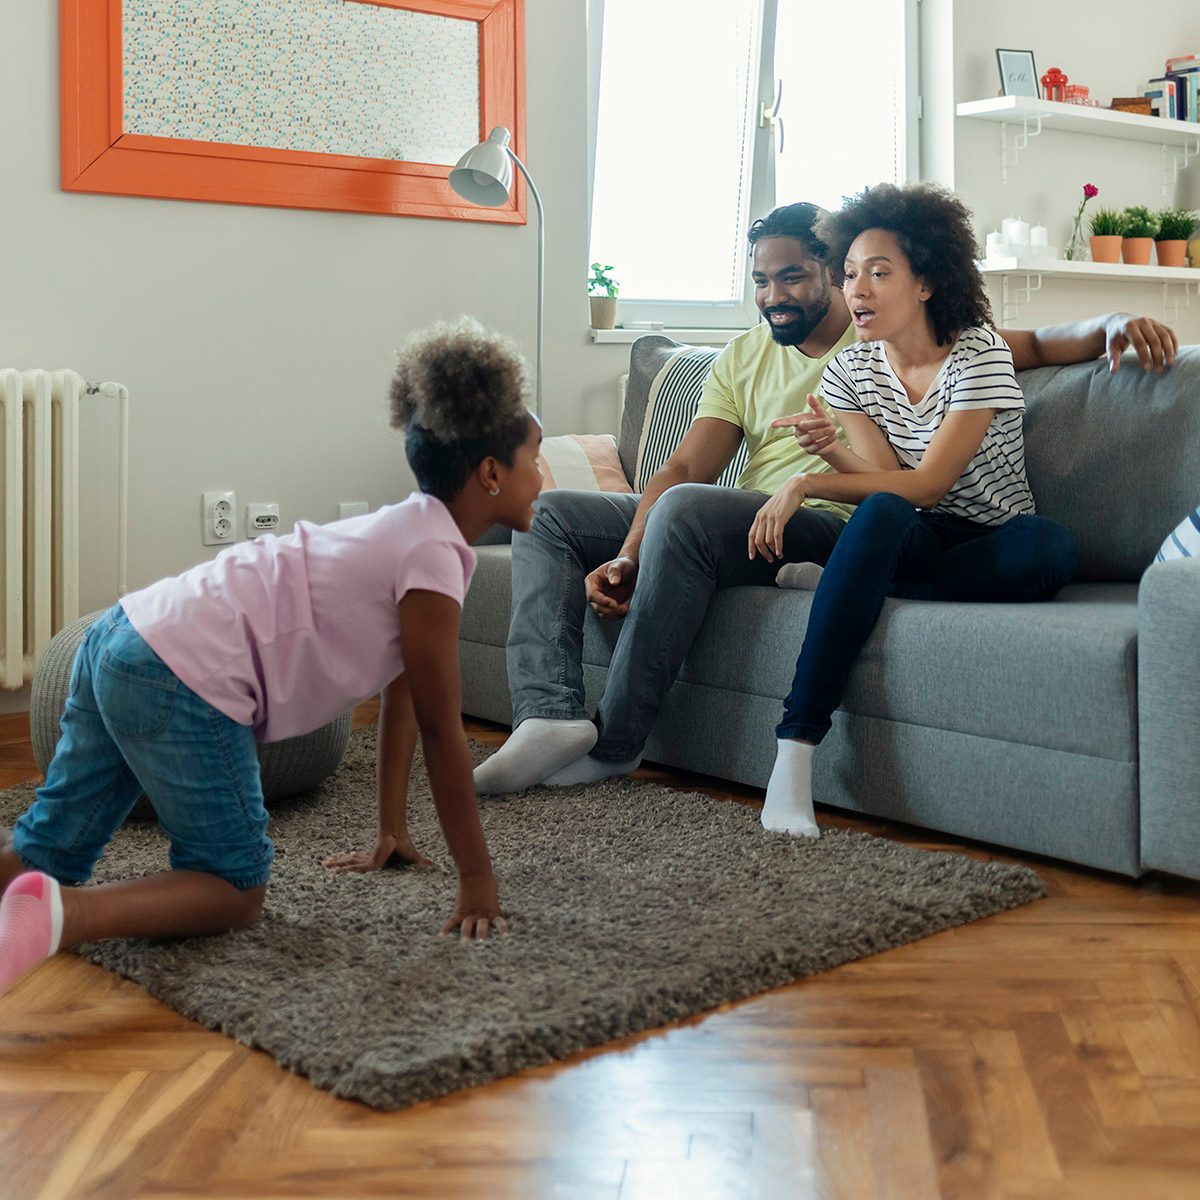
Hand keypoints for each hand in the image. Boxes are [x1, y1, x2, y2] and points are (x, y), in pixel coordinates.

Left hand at [323, 830, 437, 872]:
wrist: (399, 836)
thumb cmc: (404, 844)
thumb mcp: (412, 858)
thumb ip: (421, 863)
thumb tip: (436, 865)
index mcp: (376, 857)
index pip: (361, 860)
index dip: (352, 861)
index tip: (345, 859)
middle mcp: (368, 858)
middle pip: (350, 861)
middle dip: (338, 863)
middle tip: (325, 864)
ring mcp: (366, 859)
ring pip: (347, 863)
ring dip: (335, 864)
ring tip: (323, 865)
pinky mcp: (367, 863)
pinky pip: (352, 868)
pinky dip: (341, 868)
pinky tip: (330, 869)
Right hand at [441, 872, 508, 939]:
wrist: (476, 872)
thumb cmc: (488, 883)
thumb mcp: (493, 898)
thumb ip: (492, 909)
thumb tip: (491, 917)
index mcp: (493, 912)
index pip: (499, 923)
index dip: (502, 930)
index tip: (505, 937)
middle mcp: (482, 915)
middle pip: (482, 927)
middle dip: (482, 935)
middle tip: (481, 942)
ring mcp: (470, 913)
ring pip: (467, 926)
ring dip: (465, 935)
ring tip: (464, 943)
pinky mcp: (459, 910)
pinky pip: (452, 921)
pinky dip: (446, 929)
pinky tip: (441, 937)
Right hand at [584, 555, 637, 619]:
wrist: (630, 570)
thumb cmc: (623, 565)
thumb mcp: (619, 565)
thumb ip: (615, 572)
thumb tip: (613, 582)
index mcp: (592, 581)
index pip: (592, 595)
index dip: (602, 601)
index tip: (615, 604)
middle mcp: (594, 592)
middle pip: (597, 607)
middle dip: (610, 610)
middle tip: (625, 608)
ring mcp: (601, 600)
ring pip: (603, 614)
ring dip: (615, 614)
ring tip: (628, 608)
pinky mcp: (609, 606)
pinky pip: (611, 615)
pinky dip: (619, 615)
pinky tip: (628, 608)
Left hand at [748, 476, 806, 562]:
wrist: (794, 488)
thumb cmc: (785, 499)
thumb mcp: (772, 509)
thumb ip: (768, 519)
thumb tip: (768, 532)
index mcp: (759, 516)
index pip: (751, 535)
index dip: (750, 547)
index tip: (752, 557)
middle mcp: (762, 517)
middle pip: (757, 540)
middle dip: (762, 552)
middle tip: (769, 559)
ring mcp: (770, 518)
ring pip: (767, 540)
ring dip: (772, 551)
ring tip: (777, 556)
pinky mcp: (780, 518)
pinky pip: (776, 536)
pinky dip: (778, 546)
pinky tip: (780, 552)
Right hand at [770, 394, 838, 455]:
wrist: (831, 438)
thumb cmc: (824, 423)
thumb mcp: (821, 413)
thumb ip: (815, 405)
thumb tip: (809, 395)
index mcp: (799, 421)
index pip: (788, 422)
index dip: (780, 422)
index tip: (772, 424)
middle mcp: (798, 432)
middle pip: (804, 428)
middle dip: (818, 424)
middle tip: (829, 422)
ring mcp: (803, 442)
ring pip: (811, 438)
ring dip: (824, 433)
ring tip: (833, 428)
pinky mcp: (809, 450)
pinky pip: (817, 446)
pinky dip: (827, 441)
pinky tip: (833, 436)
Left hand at [1104, 314, 1177, 373]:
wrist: (1119, 321)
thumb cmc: (1115, 337)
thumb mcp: (1111, 346)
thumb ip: (1112, 358)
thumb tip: (1113, 371)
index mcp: (1129, 327)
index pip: (1139, 343)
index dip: (1144, 356)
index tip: (1147, 369)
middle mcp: (1142, 322)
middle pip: (1154, 340)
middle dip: (1158, 356)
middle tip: (1159, 370)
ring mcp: (1152, 322)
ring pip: (1165, 336)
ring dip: (1169, 350)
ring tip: (1170, 364)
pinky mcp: (1158, 324)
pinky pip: (1169, 332)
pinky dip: (1173, 342)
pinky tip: (1174, 354)